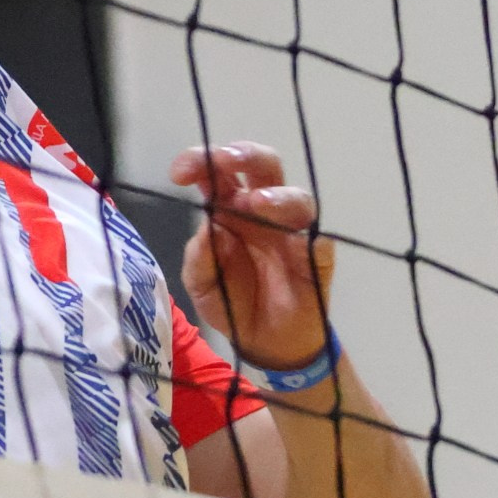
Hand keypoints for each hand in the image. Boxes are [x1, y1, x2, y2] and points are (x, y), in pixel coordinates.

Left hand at [170, 141, 334, 375]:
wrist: (263, 343)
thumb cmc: (230, 301)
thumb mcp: (201, 284)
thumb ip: (200, 257)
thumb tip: (209, 227)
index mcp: (229, 208)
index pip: (217, 173)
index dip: (200, 162)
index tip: (178, 172)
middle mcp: (262, 210)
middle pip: (263, 166)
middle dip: (244, 155)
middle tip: (225, 160)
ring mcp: (292, 232)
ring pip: (295, 197)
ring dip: (277, 195)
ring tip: (257, 202)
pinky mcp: (316, 258)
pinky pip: (319, 241)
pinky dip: (309, 238)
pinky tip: (298, 243)